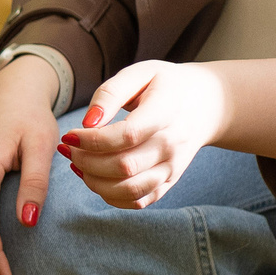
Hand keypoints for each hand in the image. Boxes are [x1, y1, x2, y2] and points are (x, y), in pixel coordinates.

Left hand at [60, 60, 229, 209]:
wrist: (207, 104)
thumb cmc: (166, 85)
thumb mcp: (140, 73)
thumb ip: (111, 93)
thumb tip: (88, 122)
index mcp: (165, 113)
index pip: (127, 135)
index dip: (92, 140)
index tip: (70, 135)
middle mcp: (171, 145)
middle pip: (124, 167)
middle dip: (86, 161)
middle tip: (68, 148)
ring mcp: (172, 168)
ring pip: (130, 190)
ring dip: (94, 182)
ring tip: (77, 164)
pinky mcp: (168, 182)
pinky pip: (139, 201)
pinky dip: (111, 196)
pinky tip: (94, 177)